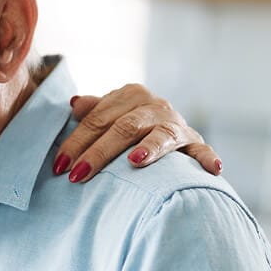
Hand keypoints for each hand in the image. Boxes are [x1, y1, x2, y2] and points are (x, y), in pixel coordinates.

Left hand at [53, 84, 221, 183]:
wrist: (165, 128)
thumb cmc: (127, 124)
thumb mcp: (110, 113)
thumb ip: (93, 111)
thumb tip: (74, 104)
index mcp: (131, 95)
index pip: (97, 119)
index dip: (76, 142)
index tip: (59, 165)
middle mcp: (155, 105)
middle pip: (123, 128)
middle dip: (98, 153)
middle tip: (78, 175)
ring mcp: (176, 123)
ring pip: (160, 134)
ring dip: (150, 147)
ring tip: (135, 161)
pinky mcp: (194, 142)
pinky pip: (202, 150)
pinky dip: (206, 158)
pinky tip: (211, 170)